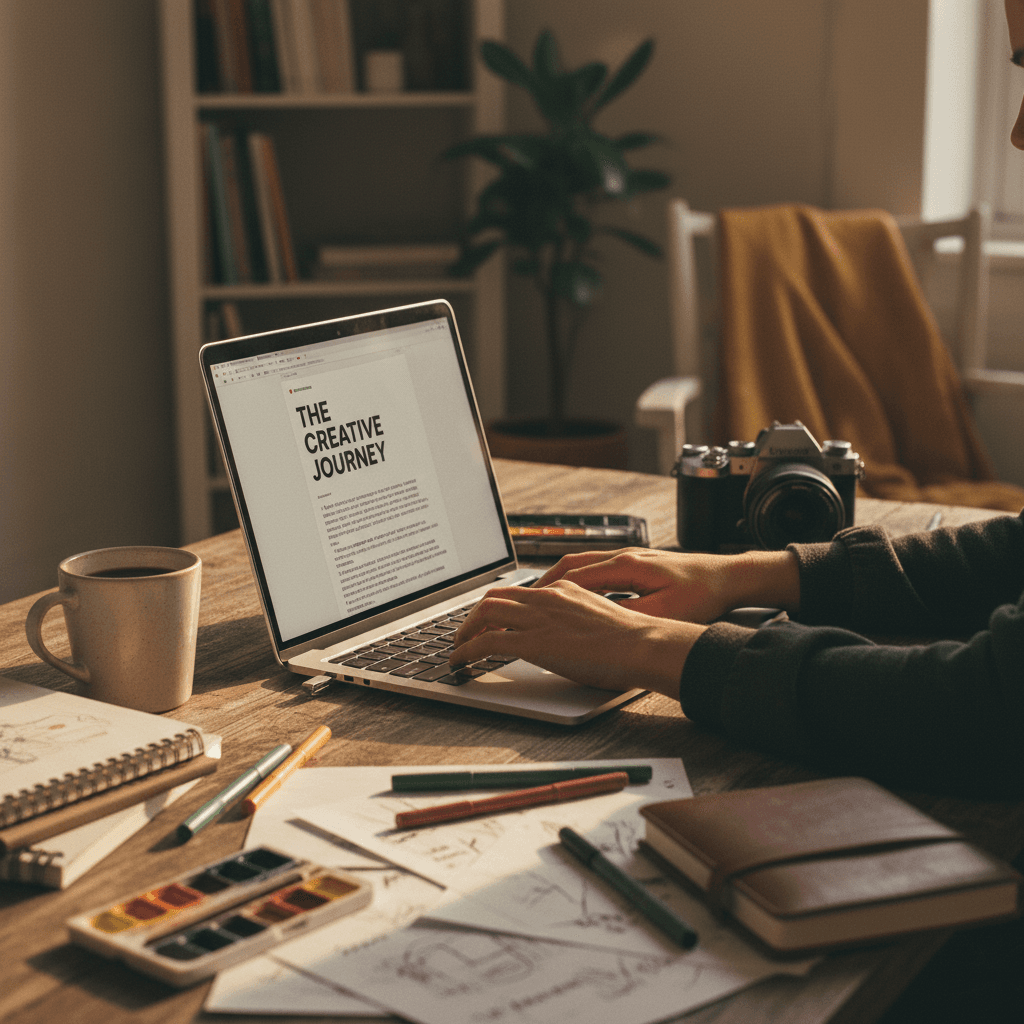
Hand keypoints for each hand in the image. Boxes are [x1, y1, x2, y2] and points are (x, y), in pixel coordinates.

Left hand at [449, 579, 705, 698]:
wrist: (642, 644)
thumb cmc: (632, 641)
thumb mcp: (598, 620)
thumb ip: (575, 623)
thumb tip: (565, 638)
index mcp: (563, 590)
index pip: (519, 591)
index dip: (498, 605)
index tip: (490, 618)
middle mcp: (546, 597)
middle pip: (494, 597)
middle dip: (474, 615)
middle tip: (467, 633)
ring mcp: (537, 617)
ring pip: (484, 613)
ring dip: (464, 631)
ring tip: (458, 648)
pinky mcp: (532, 641)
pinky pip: (486, 642)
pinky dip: (466, 651)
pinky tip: (460, 662)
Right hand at [530, 547, 800, 622]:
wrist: (728, 577)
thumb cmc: (701, 594)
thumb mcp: (664, 612)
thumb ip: (629, 616)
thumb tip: (598, 624)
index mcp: (624, 566)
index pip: (572, 576)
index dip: (546, 591)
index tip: (526, 604)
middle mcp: (622, 557)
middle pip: (570, 565)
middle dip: (543, 583)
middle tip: (523, 601)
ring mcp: (629, 557)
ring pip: (581, 565)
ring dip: (558, 580)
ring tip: (540, 598)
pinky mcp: (636, 564)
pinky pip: (596, 568)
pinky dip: (577, 579)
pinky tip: (574, 595)